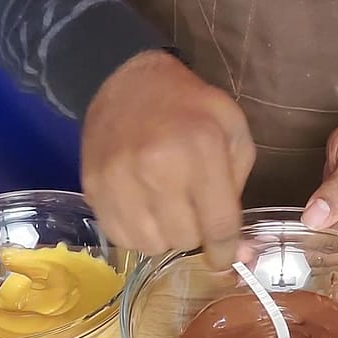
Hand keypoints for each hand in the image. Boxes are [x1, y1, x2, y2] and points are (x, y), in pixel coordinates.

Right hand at [81, 50, 255, 268]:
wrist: (125, 78)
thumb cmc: (189, 106)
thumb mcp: (232, 130)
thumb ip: (240, 189)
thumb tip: (243, 252)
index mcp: (200, 149)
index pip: (219, 225)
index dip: (227, 251)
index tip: (227, 259)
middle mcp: (157, 168)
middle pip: (185, 239)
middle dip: (196, 231)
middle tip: (192, 207)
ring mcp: (120, 180)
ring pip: (152, 245)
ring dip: (165, 234)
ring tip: (166, 206)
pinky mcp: (93, 188)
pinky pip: (121, 237)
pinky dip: (137, 231)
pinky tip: (142, 207)